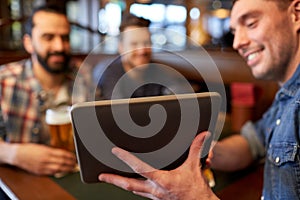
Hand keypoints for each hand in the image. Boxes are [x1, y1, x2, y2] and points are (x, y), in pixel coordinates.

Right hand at [10, 143, 76, 174]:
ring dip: (66, 169)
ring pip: (58, 169)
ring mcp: (42, 166)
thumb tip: (63, 154)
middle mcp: (45, 159)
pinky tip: (62, 172)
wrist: (17, 155)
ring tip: (72, 168)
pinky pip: (51, 173)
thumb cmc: (29, 149)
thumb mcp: (42, 147)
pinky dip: (58, 172)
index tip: (74, 157)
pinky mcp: (39, 172)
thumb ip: (52, 151)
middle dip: (70, 163)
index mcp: (47, 151)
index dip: (70, 156)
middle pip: (62, 162)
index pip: (63, 154)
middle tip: (75, 164)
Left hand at [99, 132, 218, 199]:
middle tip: (101, 175)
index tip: (115, 151)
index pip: (139, 168)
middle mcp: (154, 190)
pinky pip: (139, 191)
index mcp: (162, 180)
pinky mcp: (154, 197)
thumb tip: (203, 135)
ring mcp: (153, 195)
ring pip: (131, 189)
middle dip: (113, 179)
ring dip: (119, 183)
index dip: (126, 159)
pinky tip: (127, 182)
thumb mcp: (194, 167)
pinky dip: (131, 186)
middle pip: (128, 185)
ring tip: (108, 177)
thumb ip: (196, 149)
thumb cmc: (195, 188)